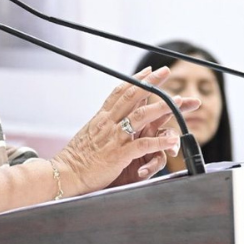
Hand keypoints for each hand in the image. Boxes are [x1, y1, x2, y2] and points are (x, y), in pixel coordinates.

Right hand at [53, 67, 199, 194]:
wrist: (65, 174)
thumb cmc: (76, 158)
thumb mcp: (88, 134)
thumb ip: (102, 124)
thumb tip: (108, 117)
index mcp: (101, 118)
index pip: (120, 92)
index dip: (135, 79)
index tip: (148, 70)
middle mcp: (108, 123)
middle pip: (132, 96)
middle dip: (151, 83)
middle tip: (166, 71)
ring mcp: (114, 138)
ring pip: (140, 116)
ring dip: (161, 107)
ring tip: (178, 101)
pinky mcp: (119, 155)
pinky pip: (142, 146)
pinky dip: (159, 142)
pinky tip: (172, 140)